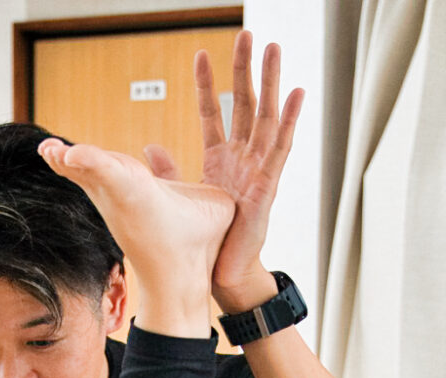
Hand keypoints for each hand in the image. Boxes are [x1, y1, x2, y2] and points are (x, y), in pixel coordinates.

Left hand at [182, 32, 303, 311]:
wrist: (222, 275)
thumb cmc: (209, 241)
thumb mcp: (184, 198)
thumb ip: (169, 171)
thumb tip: (149, 147)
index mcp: (221, 161)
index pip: (213, 113)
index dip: (207, 85)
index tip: (201, 54)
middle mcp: (242, 160)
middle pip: (244, 104)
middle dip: (245, 70)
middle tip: (247, 34)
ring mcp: (258, 170)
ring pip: (265, 116)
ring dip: (270, 81)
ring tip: (274, 48)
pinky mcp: (268, 186)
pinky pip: (280, 148)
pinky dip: (289, 120)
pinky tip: (296, 93)